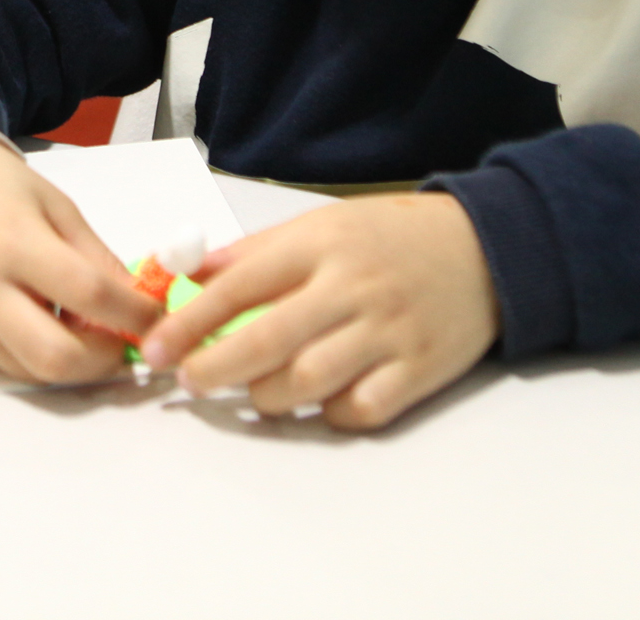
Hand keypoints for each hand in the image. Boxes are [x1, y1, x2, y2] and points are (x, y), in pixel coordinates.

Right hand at [0, 118, 165, 386]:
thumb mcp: (53, 204)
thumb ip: (96, 258)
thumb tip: (139, 307)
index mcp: (11, 241)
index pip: (88, 294)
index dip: (134, 313)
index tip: (156, 316)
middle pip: (58, 357)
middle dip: (104, 360)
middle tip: (122, 341)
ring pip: (31, 369)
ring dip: (68, 357)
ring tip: (79, 323)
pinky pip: (0, 364)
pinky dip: (29, 352)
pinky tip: (32, 318)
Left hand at [138, 192, 498, 430]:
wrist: (484, 249)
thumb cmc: (389, 238)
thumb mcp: (323, 224)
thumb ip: (256, 253)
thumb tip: (187, 276)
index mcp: (320, 244)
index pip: (238, 285)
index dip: (188, 323)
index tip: (156, 350)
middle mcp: (352, 287)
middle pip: (267, 340)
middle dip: (214, 369)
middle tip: (189, 382)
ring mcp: (388, 332)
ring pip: (307, 382)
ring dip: (267, 397)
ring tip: (254, 391)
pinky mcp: (418, 371)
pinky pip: (360, 410)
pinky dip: (328, 414)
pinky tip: (318, 402)